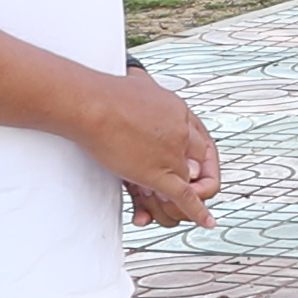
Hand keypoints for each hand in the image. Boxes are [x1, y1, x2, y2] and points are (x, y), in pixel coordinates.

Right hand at [95, 67, 223, 228]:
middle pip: (200, 161)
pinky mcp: (159, 174)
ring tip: (172, 201)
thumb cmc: (103, 93)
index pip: (200, 137)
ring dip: (183, 195)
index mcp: (179, 111)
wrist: (90, 104)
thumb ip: (143, 85)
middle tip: (181, 183)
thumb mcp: (137, 82)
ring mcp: (173, 154)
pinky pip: (185, 198)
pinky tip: (206, 221)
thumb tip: (135, 76)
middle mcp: (182, 133)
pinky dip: (198, 212)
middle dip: (192, 176)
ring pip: (190, 183)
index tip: (193, 163)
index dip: (196, 155)